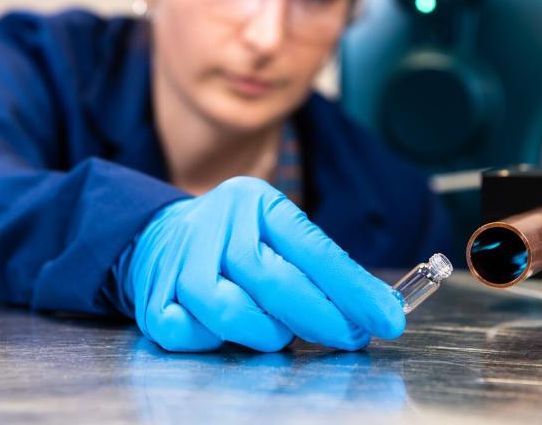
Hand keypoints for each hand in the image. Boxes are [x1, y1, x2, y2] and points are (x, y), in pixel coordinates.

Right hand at [124, 176, 405, 351]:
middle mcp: (216, 223)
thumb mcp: (275, 233)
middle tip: (349, 337)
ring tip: (278, 330)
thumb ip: (318, 267)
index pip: (312, 248)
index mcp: (255, 201)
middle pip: (274, 280)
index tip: (387, 320)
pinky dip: (216, 340)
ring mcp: (180, 260)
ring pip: (233, 311)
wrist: (157, 237)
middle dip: (321, 318)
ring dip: (266, 332)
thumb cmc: (234, 242)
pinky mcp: (154, 298)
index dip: (353, 289)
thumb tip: (376, 310)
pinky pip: (193, 334)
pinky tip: (225, 328)